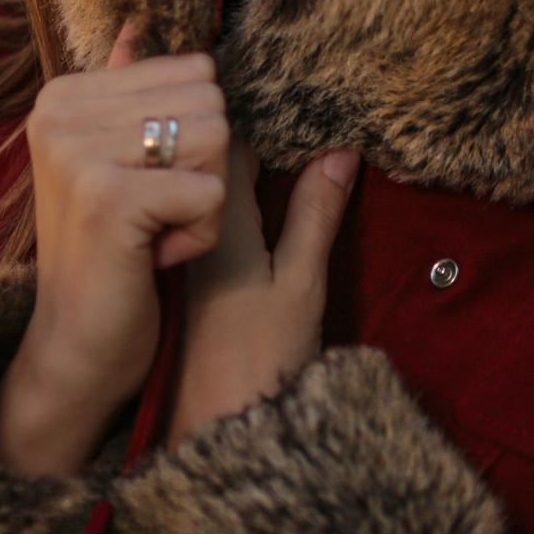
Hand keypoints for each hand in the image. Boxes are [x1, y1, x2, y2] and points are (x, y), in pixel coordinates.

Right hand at [0, 21, 229, 476]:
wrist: (76, 344)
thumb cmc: (112, 252)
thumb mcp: (115, 160)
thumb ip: (128, 90)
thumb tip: (140, 22)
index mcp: (64, 93)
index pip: (195, 71)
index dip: (194, 137)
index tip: (146, 184)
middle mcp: (59, 112)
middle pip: (212, 103)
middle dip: (206, 170)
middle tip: (154, 214)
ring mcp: (77, 152)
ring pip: (217, 143)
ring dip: (204, 203)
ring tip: (154, 233)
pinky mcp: (105, 198)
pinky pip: (211, 194)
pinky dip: (198, 237)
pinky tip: (154, 258)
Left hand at [170, 142, 358, 445]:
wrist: (214, 434)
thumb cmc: (260, 360)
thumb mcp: (302, 282)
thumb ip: (316, 214)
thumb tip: (339, 150)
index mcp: (218, 221)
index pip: (227, 140)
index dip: (258, 115)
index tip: (297, 99)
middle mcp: (196, 231)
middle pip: (215, 160)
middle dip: (249, 133)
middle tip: (299, 112)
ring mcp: (194, 256)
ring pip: (213, 188)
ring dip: (244, 166)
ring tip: (293, 141)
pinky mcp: (196, 281)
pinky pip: (214, 220)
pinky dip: (239, 201)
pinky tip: (271, 198)